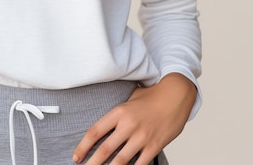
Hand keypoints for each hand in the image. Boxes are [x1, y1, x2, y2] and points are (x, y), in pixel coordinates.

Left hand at [73, 73, 196, 164]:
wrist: (176, 95)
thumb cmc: (152, 96)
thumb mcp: (130, 98)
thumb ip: (118, 113)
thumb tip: (106, 126)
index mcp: (119, 111)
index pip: (95, 131)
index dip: (83, 146)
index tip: (76, 156)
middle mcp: (129, 125)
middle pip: (105, 149)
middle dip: (92, 163)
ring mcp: (142, 137)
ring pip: (121, 160)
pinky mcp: (155, 146)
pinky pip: (140, 164)